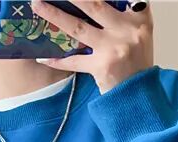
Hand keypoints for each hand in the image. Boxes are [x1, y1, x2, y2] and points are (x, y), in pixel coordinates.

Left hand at [31, 0, 153, 93]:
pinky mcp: (102, 67)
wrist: (140, 96)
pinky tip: (43, 56)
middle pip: (94, 4)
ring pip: (79, 27)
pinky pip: (75, 61)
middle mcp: (127, 29)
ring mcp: (114, 48)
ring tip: (37, 5)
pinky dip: (58, 60)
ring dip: (55, 15)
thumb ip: (123, 17)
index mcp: (139, 17)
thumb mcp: (140, 35)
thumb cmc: (137, 65)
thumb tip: (92, 5)